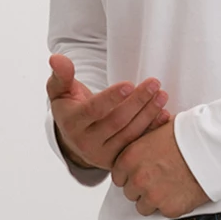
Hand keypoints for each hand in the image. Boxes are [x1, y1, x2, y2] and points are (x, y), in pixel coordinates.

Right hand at [47, 53, 169, 170]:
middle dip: (137, 102)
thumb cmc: (70, 107)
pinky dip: (152, 130)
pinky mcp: (117, 161)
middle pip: (116, 122)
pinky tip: (164, 115)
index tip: (130, 84)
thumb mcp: (60, 90)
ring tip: (161, 95)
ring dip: (149, 114)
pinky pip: (137, 145)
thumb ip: (61, 74)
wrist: (75, 136)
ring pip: (130, 134)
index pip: (93, 110)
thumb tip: (56, 58)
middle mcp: (86, 142)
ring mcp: (103, 154)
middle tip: (154, 84)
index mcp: (72, 123)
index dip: (112, 98)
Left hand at [109, 122, 208, 217]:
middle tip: (160, 180)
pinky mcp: (170, 208)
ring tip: (170, 188)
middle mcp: (137, 178)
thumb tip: (138, 146)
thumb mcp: (157, 130)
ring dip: (154, 201)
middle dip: (142, 188)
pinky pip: (164, 213)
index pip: (118, 176)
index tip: (142, 173)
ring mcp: (153, 196)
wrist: (213, 147)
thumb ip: (141, 143)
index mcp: (129, 158)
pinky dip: (172, 205)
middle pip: (130, 193)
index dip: (130, 175)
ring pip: (143, 207)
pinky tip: (182, 192)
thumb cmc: (189, 134)